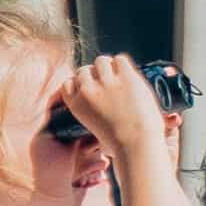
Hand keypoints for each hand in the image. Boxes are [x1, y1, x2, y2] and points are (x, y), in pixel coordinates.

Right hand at [60, 58, 175, 174]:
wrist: (138, 146)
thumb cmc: (121, 145)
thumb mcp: (95, 130)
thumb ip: (92, 114)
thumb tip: (99, 105)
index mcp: (77, 105)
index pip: (68, 83)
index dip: (79, 83)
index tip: (89, 87)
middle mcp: (87, 91)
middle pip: (84, 70)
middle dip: (95, 75)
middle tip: (109, 85)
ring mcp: (106, 83)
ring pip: (101, 61)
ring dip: (110, 66)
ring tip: (120, 77)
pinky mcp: (126, 77)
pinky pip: (120, 59)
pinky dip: (124, 65)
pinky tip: (129, 75)